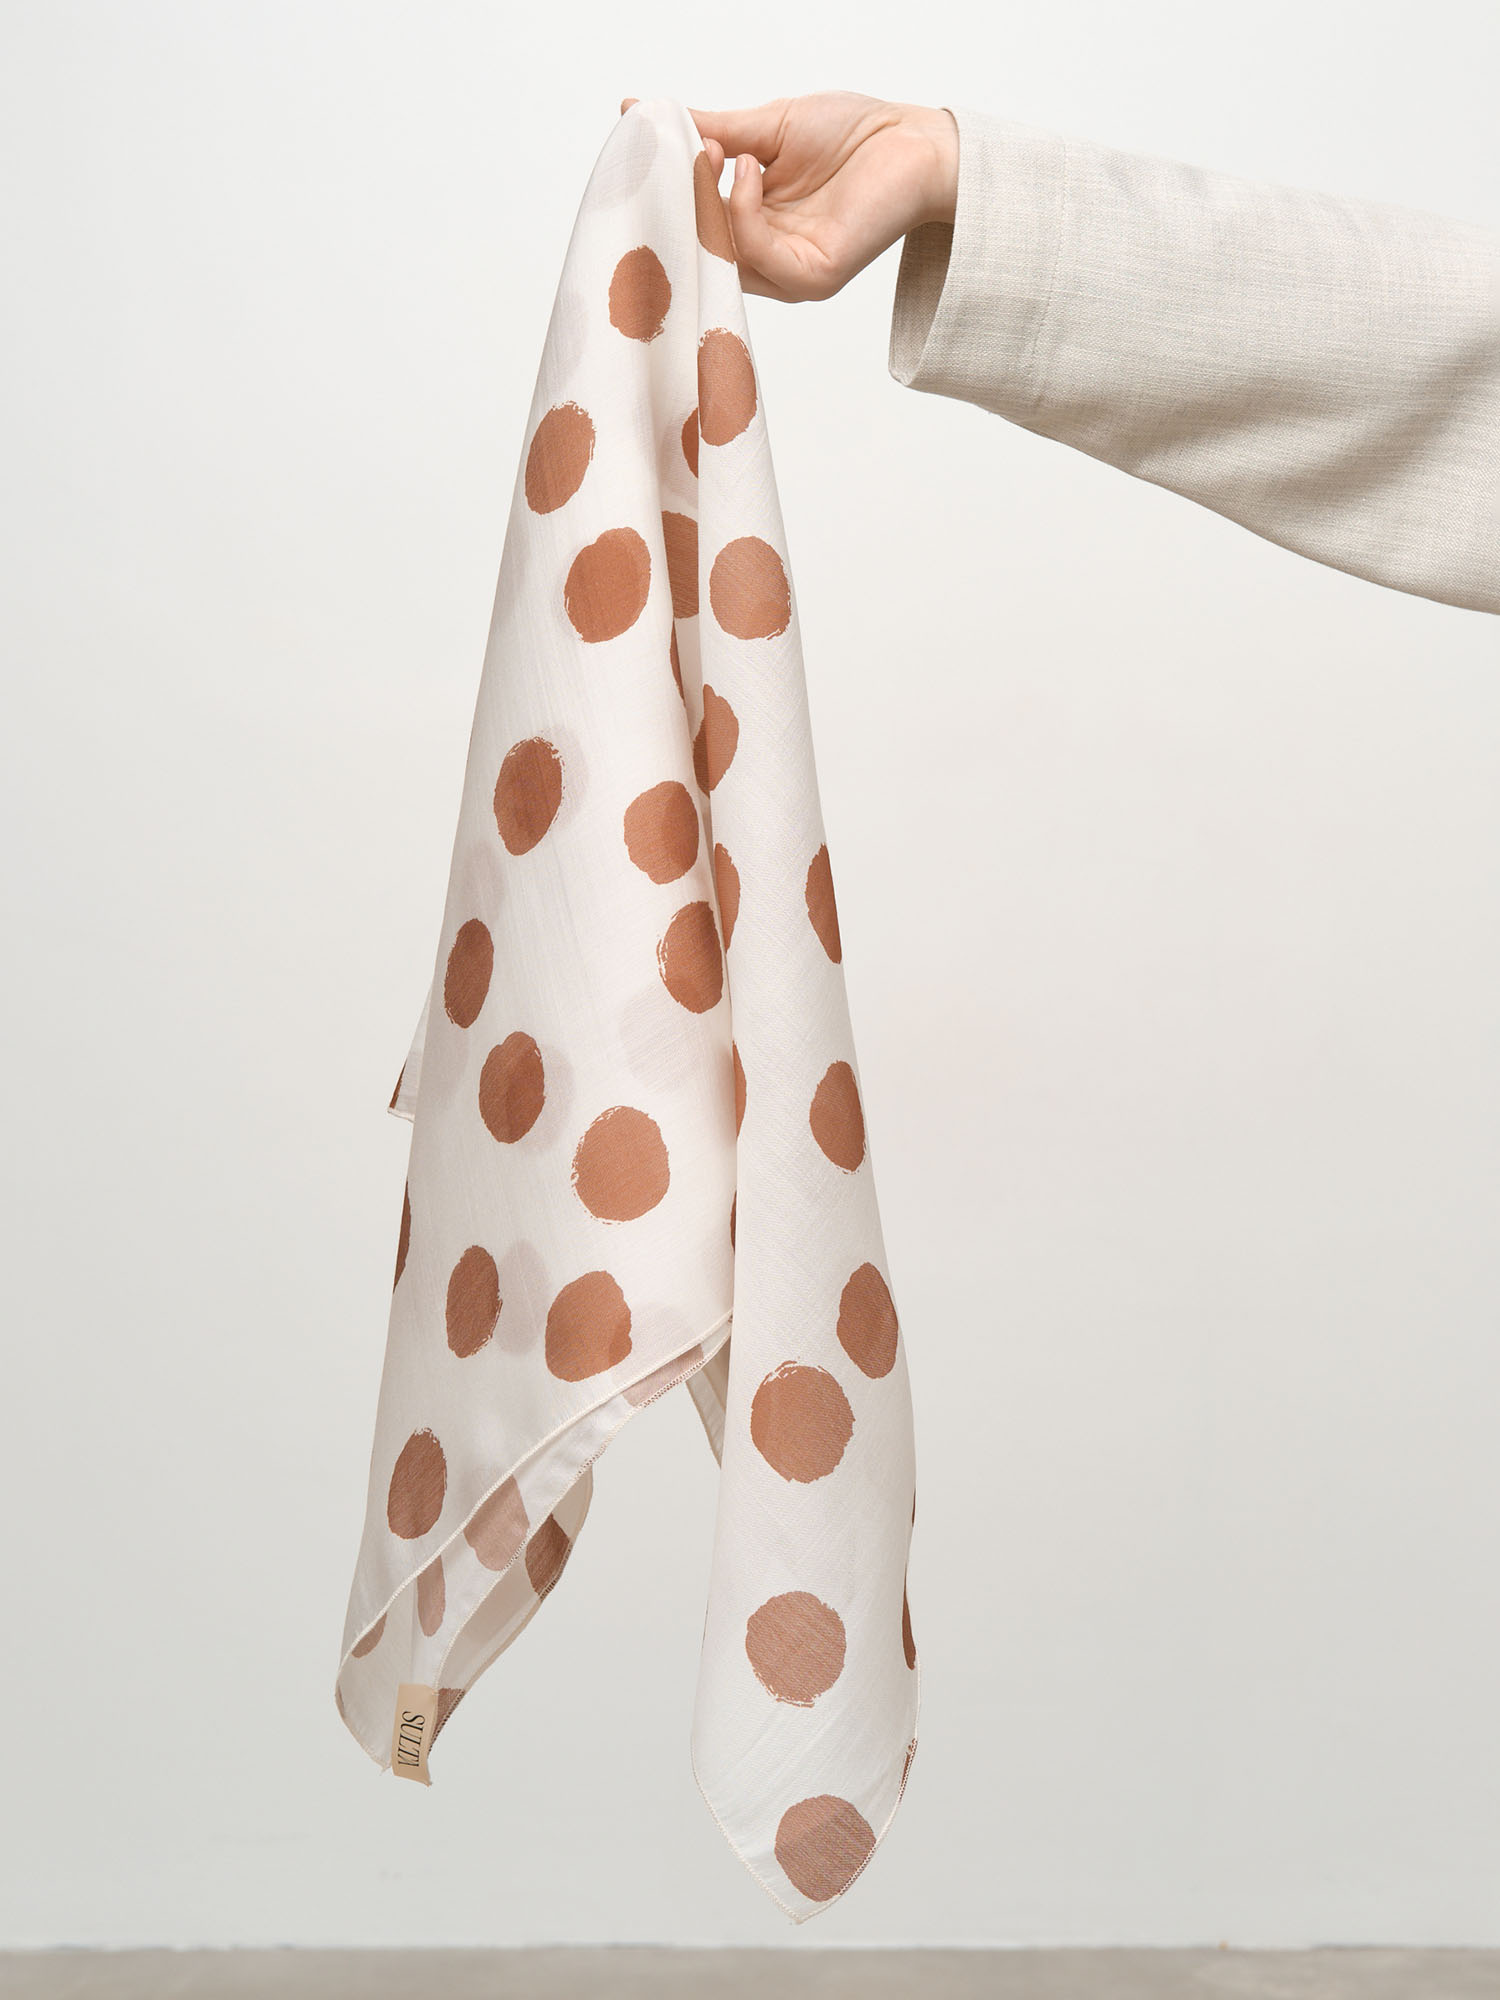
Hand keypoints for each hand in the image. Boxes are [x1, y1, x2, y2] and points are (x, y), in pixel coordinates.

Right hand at [617, 91, 957, 302]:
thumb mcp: (761, 128)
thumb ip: (705, 130)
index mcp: (754, 228)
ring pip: (724, 257)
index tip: (654, 149)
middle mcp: (769, 260)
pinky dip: (743, 212)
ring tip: (721, 152)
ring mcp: (789, 274)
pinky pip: (758, 257)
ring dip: (711, 203)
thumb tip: (637, 110)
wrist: (912, 139)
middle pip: (703, 249)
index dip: (671, 196)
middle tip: (678, 152)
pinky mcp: (813, 277)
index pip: (695, 231)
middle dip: (684, 202)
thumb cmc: (850, 133)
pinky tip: (750, 169)